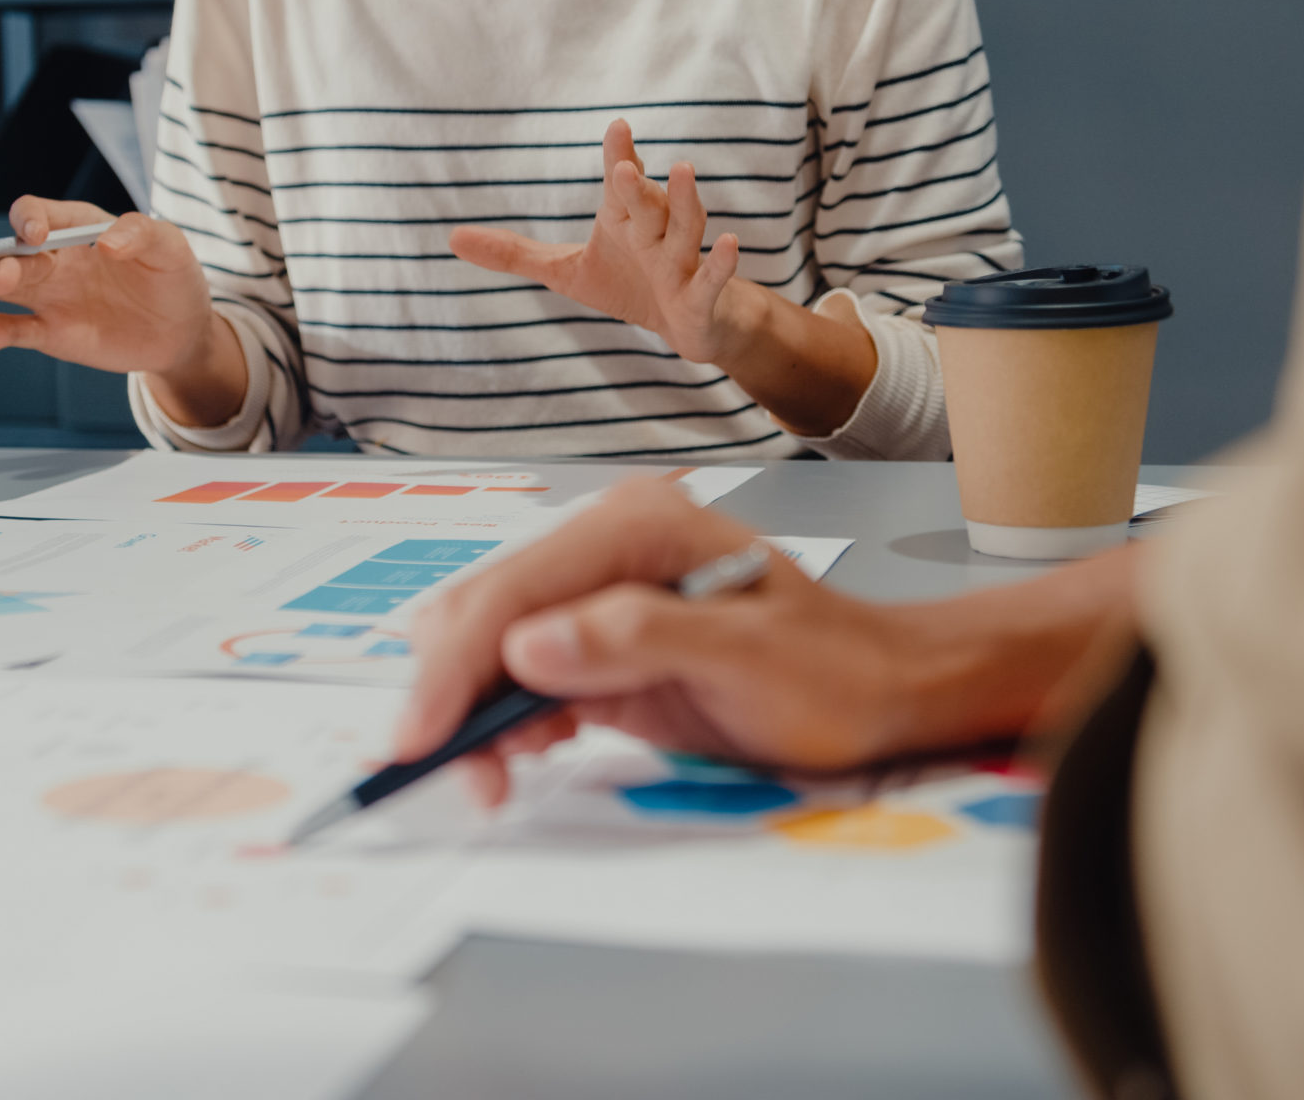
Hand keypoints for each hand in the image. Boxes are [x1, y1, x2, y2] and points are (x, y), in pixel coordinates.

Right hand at [0, 198, 248, 426]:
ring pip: (2, 287)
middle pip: (11, 251)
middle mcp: (55, 260)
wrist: (182, 333)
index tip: (38, 235)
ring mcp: (50, 297)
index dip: (29, 219)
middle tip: (1, 277)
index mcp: (77, 228)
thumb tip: (105, 244)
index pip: (36, 213)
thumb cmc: (173, 278)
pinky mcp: (52, 333)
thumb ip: (141, 233)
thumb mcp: (170, 247)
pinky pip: (16, 329)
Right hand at [396, 479, 938, 806]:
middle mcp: (602, 547)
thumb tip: (528, 646)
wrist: (882, 691)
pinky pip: (520, 676)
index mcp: (634, 527)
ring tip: (493, 777)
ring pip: (488, 646)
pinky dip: (503, 719)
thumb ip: (635, 640)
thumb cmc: (833, 670)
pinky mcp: (595, 645)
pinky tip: (521, 753)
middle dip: (451, 693)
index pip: (513, 590)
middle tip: (453, 773)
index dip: (455, 666)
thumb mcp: (745, 656)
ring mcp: (594, 594)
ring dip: (473, 712)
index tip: (422, 737)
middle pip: (483, 611)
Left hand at [450, 119, 752, 369]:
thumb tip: (451, 238)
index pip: (619, 184)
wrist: (686, 327)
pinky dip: (722, 263)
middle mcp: (655, 233)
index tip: (617, 127)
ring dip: (685, 202)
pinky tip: (731, 242)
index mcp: (624, 221)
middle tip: (625, 165)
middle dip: (638, 185)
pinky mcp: (701, 296)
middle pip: (648, 203)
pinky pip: (712, 278)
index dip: (618, 156)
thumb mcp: (565, 272)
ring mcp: (682, 262)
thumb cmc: (628, 286)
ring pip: (686, 228)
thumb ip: (513, 254)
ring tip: (684, 170)